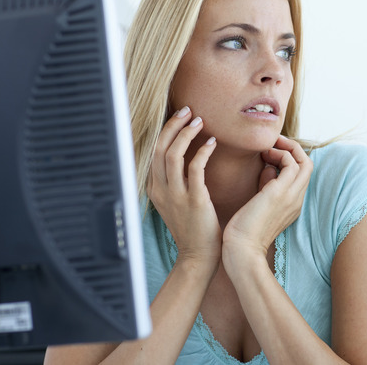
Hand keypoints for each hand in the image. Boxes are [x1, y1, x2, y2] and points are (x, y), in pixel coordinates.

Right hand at [147, 106, 219, 270]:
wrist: (198, 257)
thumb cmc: (193, 228)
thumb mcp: (175, 202)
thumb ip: (175, 182)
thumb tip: (185, 159)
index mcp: (154, 188)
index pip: (154, 151)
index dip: (166, 131)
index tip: (180, 117)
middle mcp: (161, 189)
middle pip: (160, 147)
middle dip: (172, 125)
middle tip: (188, 110)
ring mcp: (175, 195)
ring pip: (173, 154)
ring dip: (186, 133)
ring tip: (199, 120)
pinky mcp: (193, 200)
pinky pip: (194, 168)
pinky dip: (202, 151)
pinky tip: (212, 142)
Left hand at [222, 135, 312, 260]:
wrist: (241, 250)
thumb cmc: (244, 230)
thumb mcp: (259, 203)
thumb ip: (266, 184)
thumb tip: (268, 167)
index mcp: (292, 205)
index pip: (301, 175)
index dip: (289, 159)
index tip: (270, 153)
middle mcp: (296, 200)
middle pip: (308, 165)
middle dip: (292, 148)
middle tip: (274, 142)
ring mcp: (291, 197)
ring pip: (304, 162)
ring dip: (287, 148)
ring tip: (268, 149)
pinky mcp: (280, 193)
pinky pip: (291, 164)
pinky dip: (280, 154)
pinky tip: (264, 156)